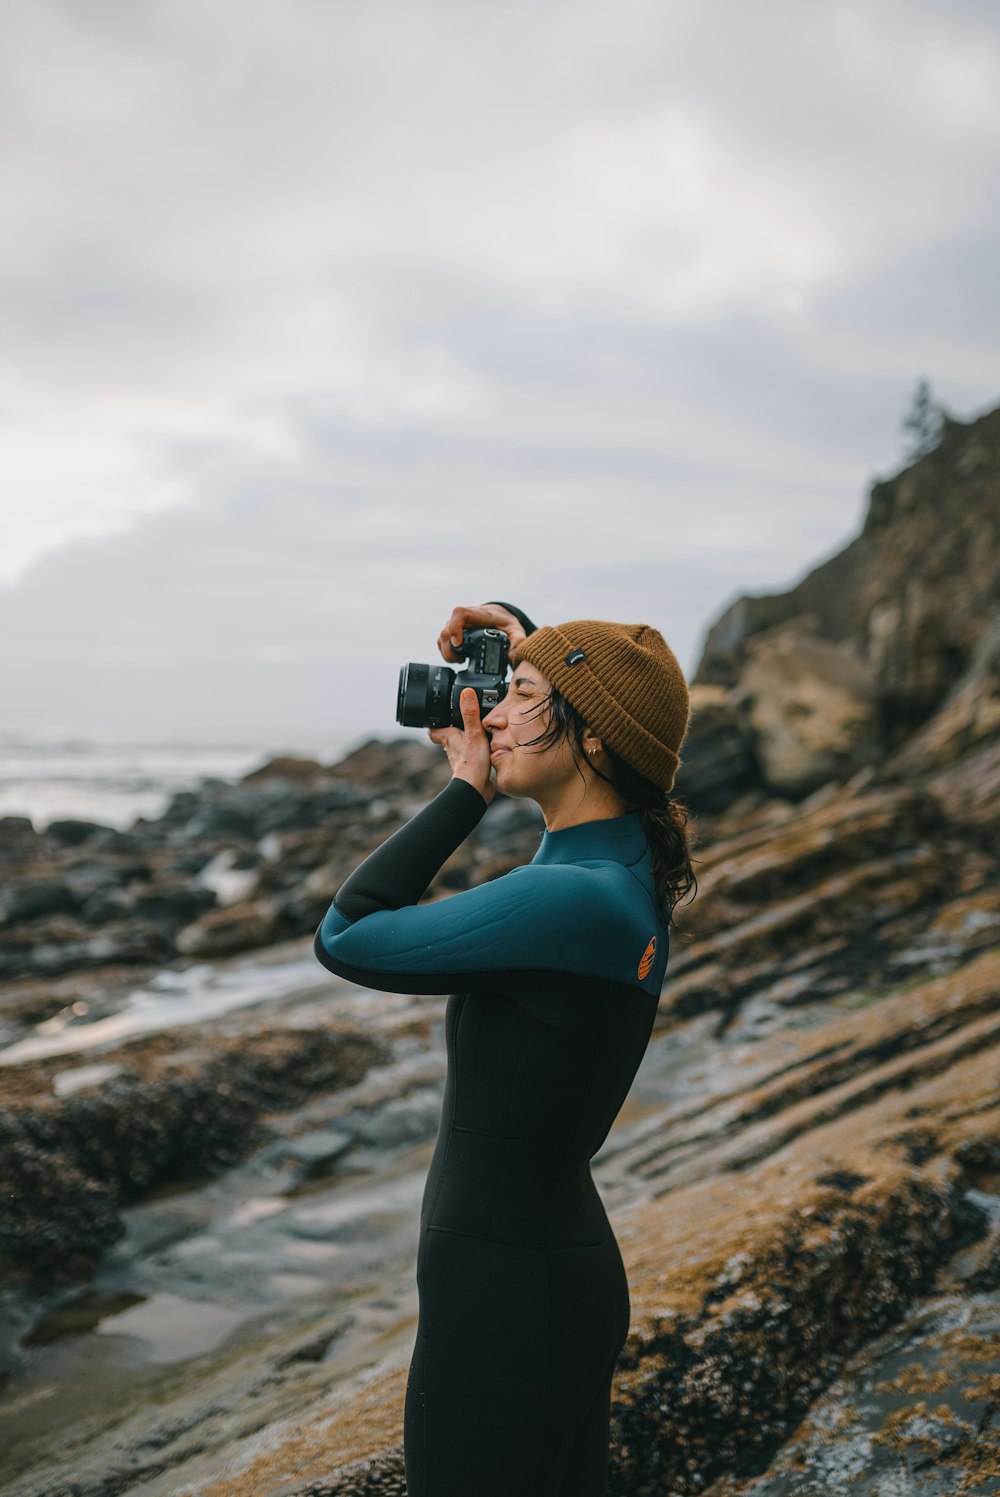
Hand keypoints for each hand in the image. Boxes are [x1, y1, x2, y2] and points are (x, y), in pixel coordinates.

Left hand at [428, 689, 495, 803]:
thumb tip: (466, 693)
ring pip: (459, 745)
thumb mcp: (474, 733)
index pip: (434, 728)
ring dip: (465, 739)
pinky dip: (475, 750)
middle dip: (452, 728)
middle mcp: (452, 748)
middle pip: (447, 736)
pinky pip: (471, 754)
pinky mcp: (472, 766)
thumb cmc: (471, 763)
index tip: (436, 713)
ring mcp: (461, 758)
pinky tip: (485, 748)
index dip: (433, 721)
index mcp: (450, 737)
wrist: (476, 788)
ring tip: (476, 730)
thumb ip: (471, 713)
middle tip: (458, 719)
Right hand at [437, 604, 527, 663]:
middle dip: (450, 650)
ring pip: (442, 637)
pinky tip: (459, 658)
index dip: (455, 627)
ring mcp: (455, 625)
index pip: (460, 614)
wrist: (497, 617)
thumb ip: (518, 641)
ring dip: (447, 652)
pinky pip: (442, 641)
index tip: (458, 643)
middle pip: (446, 630)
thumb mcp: (516, 631)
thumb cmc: (504, 623)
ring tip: (462, 660)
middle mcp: (463, 619)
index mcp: (478, 615)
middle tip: (462, 660)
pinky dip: (447, 652)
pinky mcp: (452, 632)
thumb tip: (513, 655)